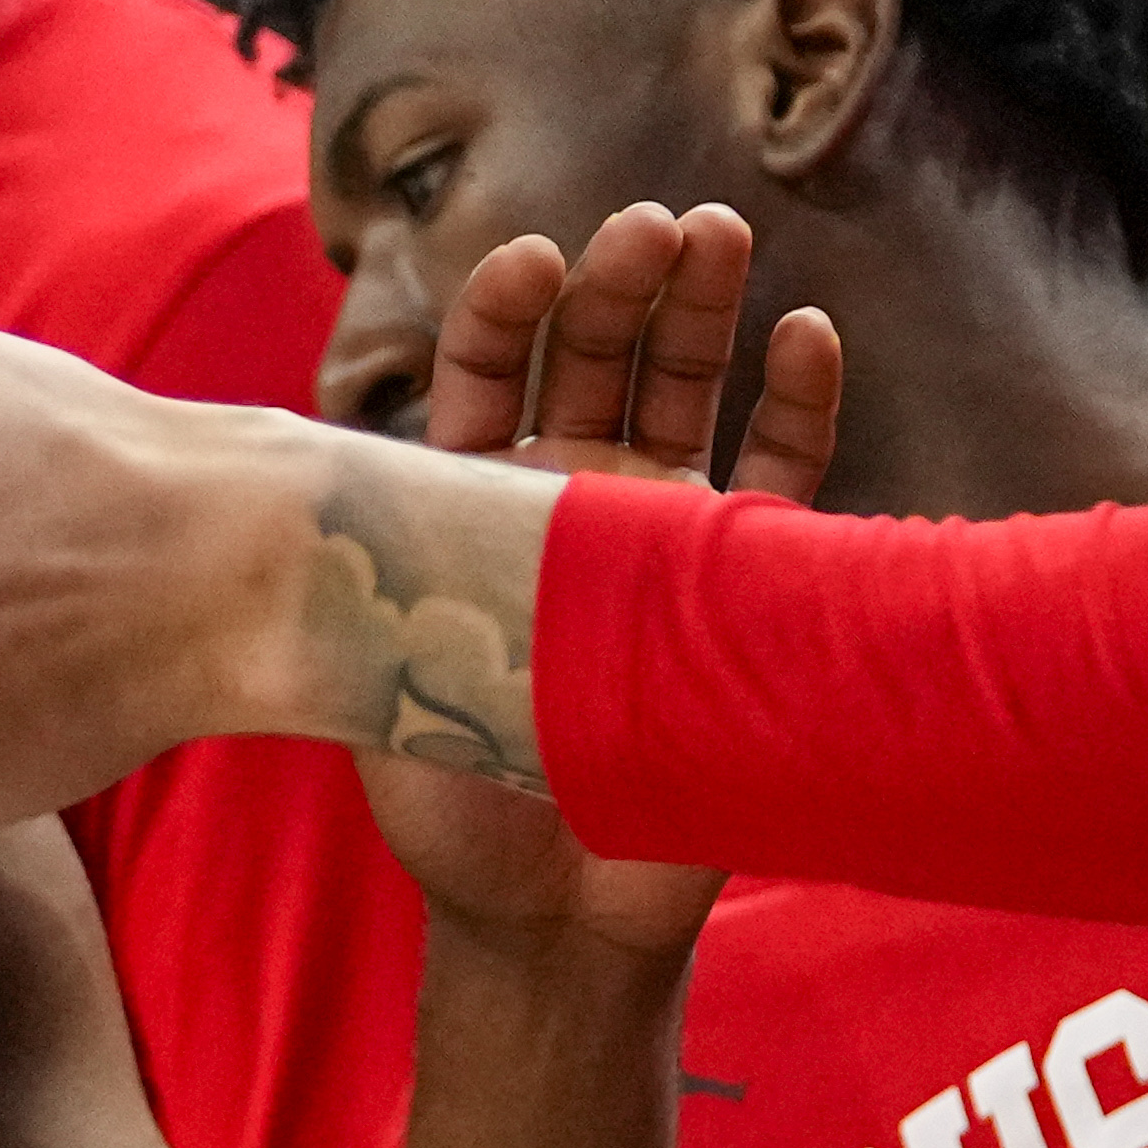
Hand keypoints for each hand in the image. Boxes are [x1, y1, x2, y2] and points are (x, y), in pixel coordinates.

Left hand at [362, 203, 842, 954]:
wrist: (549, 918)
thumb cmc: (449, 804)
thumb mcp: (390, 676)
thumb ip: (391, 586)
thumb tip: (343, 508)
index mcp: (471, 497)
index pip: (487, 369)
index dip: (506, 306)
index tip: (531, 264)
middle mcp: (570, 494)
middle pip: (598, 355)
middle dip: (622, 281)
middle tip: (650, 229)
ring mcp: (663, 530)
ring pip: (690, 391)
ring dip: (705, 310)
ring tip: (721, 236)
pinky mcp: (742, 584)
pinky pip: (782, 480)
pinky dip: (798, 407)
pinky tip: (805, 335)